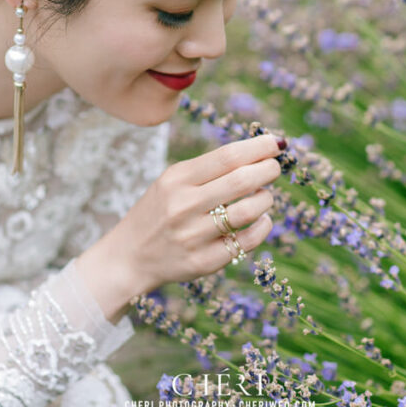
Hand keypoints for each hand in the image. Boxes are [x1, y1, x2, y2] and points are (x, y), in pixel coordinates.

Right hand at [112, 133, 283, 292]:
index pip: (227, 156)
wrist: (129, 257)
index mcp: (177, 179)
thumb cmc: (160, 211)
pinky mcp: (203, 262)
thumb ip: (210, 168)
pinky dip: (264, 226)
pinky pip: (248, 241)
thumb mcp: (173, 181)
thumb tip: (261, 151)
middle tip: (275, 168)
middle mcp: (184, 206)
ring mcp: (193, 236)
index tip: (276, 143)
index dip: (258, 147)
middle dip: (268, 170)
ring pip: (249, 211)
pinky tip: (262, 219)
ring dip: (267, 199)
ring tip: (265, 195)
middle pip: (242, 181)